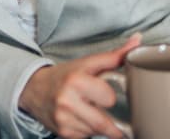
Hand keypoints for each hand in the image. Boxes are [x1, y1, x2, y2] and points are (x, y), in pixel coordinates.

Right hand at [17, 34, 141, 138]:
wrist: (32, 89)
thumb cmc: (64, 76)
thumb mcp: (86, 63)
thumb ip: (114, 55)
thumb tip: (137, 41)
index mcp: (75, 80)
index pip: (109, 98)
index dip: (107, 96)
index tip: (101, 92)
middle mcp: (67, 101)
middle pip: (105, 123)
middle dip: (105, 115)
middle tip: (96, 106)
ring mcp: (64, 120)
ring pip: (97, 132)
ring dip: (98, 125)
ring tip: (86, 111)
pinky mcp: (63, 133)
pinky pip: (87, 137)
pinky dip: (87, 130)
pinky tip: (78, 119)